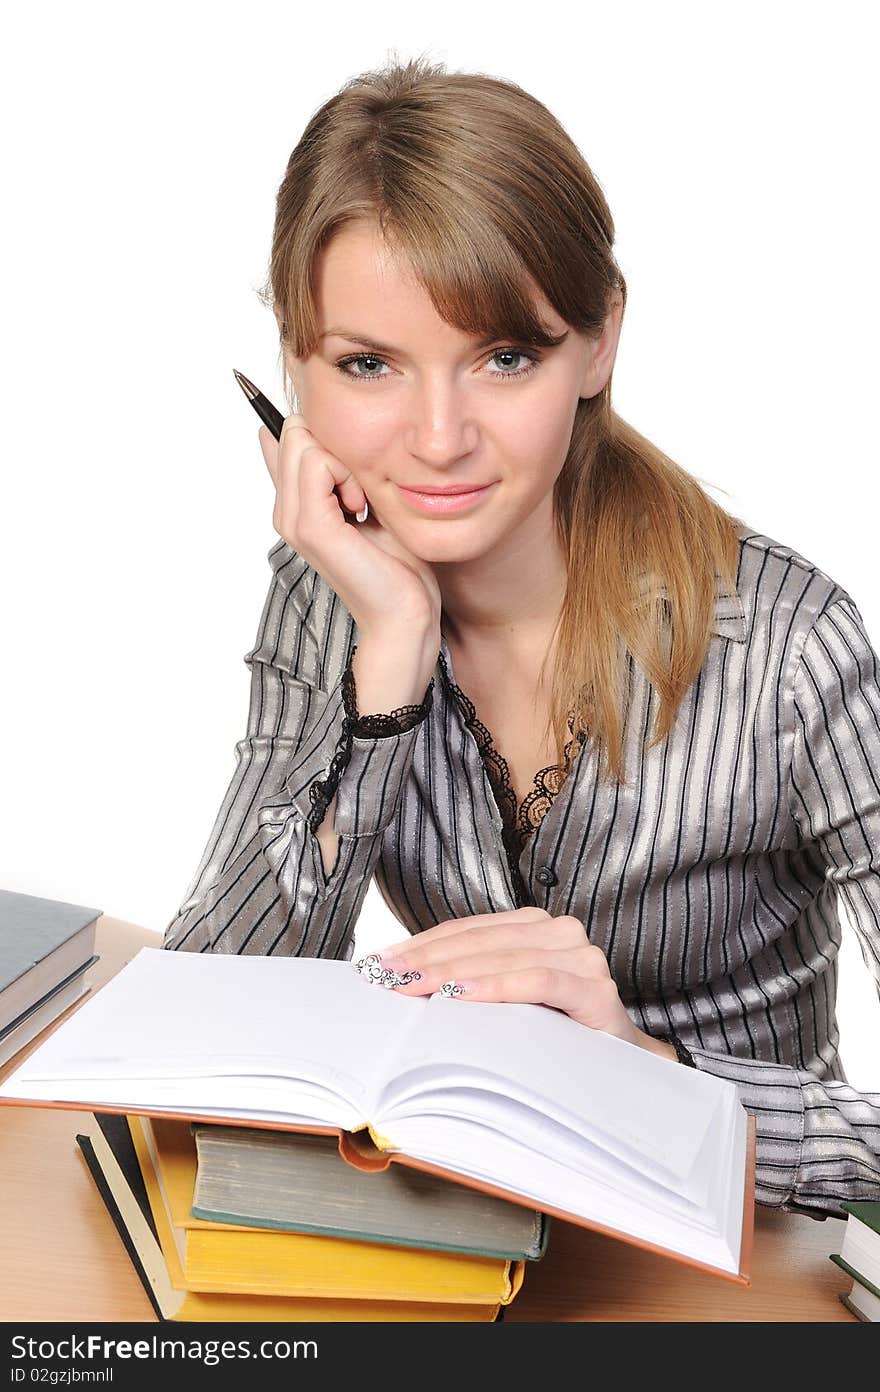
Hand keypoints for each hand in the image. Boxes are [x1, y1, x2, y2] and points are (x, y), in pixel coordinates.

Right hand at [259, 414, 441, 632]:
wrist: (405, 612)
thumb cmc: (398, 564)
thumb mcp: (371, 501)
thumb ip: (346, 472)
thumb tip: (332, 431)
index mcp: (296, 506)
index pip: (285, 440)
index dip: (325, 440)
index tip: (356, 483)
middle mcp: (287, 512)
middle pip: (294, 431)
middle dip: (335, 448)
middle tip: (360, 495)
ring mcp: (293, 520)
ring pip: (302, 441)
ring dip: (343, 464)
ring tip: (361, 506)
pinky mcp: (310, 526)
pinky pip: (318, 462)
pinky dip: (347, 477)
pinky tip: (360, 511)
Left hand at [362, 907, 675, 1057]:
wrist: (624, 1069)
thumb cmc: (557, 1033)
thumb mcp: (509, 1001)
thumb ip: (473, 981)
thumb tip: (406, 981)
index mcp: (536, 927)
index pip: (468, 930)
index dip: (424, 943)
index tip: (383, 961)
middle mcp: (561, 932)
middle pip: (480, 941)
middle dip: (429, 958)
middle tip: (388, 975)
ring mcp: (581, 958)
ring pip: (504, 956)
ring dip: (453, 971)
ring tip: (414, 986)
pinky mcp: (595, 991)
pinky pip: (537, 981)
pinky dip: (496, 987)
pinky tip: (460, 997)